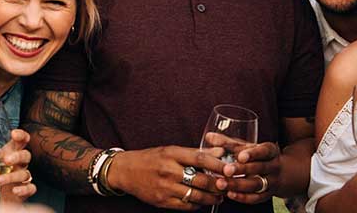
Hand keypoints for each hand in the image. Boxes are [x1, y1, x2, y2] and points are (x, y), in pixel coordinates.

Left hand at [0, 129, 35, 201]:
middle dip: (17, 156)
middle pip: (25, 155)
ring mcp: (22, 177)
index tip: (14, 134)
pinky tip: (14, 191)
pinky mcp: (24, 191)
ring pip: (25, 174)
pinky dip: (24, 189)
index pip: (21, 141)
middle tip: (5, 160)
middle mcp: (18, 164)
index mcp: (10, 153)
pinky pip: (30, 188)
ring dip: (11, 177)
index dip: (21, 136)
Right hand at [107, 146, 226, 210]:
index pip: (200, 159)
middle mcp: (168, 171)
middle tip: (229, 185)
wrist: (125, 171)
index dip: (218, 165)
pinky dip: (197, 205)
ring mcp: (165, 188)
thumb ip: (195, 152)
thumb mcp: (171, 150)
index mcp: (171, 154)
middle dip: (219, 185)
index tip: (231, 169)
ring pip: (196, 196)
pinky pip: (186, 206)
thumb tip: (220, 153)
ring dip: (212, 198)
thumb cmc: (150, 158)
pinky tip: (202, 202)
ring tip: (219, 196)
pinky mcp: (161, 201)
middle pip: (201, 180)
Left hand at [219, 142, 280, 204]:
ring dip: (238, 185)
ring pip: (256, 184)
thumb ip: (229, 143)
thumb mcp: (248, 147)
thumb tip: (209, 136)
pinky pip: (256, 198)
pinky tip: (230, 194)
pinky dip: (243, 197)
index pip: (264, 151)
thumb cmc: (258, 157)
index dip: (253, 154)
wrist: (281, 173)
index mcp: (270, 151)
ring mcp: (272, 182)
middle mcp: (273, 166)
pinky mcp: (267, 195)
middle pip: (259, 168)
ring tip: (221, 184)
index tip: (240, 156)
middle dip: (242, 170)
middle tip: (226, 170)